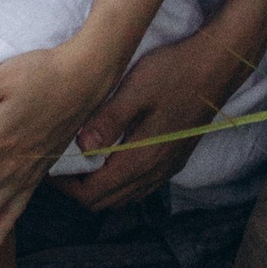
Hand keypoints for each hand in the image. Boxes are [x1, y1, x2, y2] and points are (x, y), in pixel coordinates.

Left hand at [66, 26, 241, 214]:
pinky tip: (111, 158)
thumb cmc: (175, 71)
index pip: (93, 194)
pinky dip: (120, 182)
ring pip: (125, 196)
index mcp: (141, 158)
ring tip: (80, 164)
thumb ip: (107, 120)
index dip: (65, 187)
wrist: (218, 65)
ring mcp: (168, 167)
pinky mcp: (175, 158)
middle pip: (107, 201)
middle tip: (59, 166)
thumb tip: (80, 146)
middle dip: (79, 190)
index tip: (48, 168)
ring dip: (100, 188)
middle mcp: (155, 171)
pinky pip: (141, 186)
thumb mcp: (134, 89)